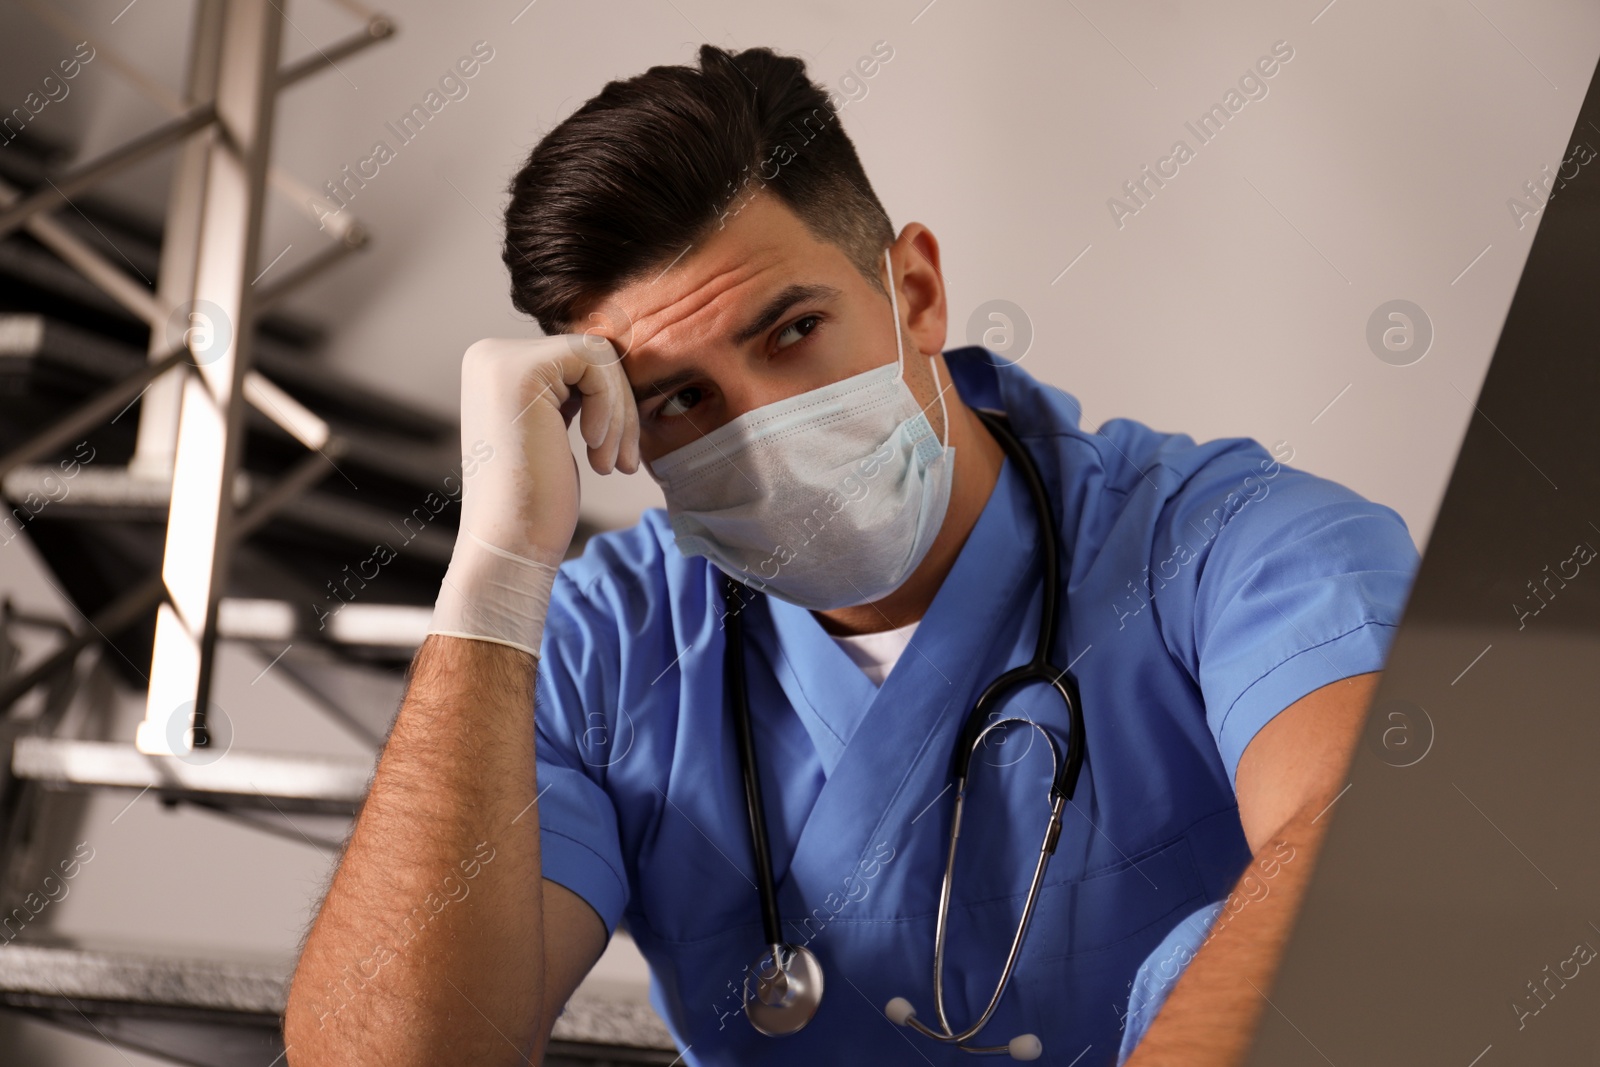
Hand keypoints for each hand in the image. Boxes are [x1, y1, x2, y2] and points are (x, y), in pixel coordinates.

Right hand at [456, 333, 639, 562]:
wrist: (510, 545)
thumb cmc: (537, 502)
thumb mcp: (553, 431)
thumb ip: (568, 392)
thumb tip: (612, 356)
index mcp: (493, 369)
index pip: (577, 359)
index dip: (610, 403)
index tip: (615, 454)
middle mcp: (489, 357)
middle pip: (590, 353)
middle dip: (619, 408)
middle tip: (623, 462)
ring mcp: (500, 361)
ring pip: (598, 356)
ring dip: (619, 413)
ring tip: (612, 464)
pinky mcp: (521, 372)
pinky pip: (596, 362)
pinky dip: (611, 408)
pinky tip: (596, 450)